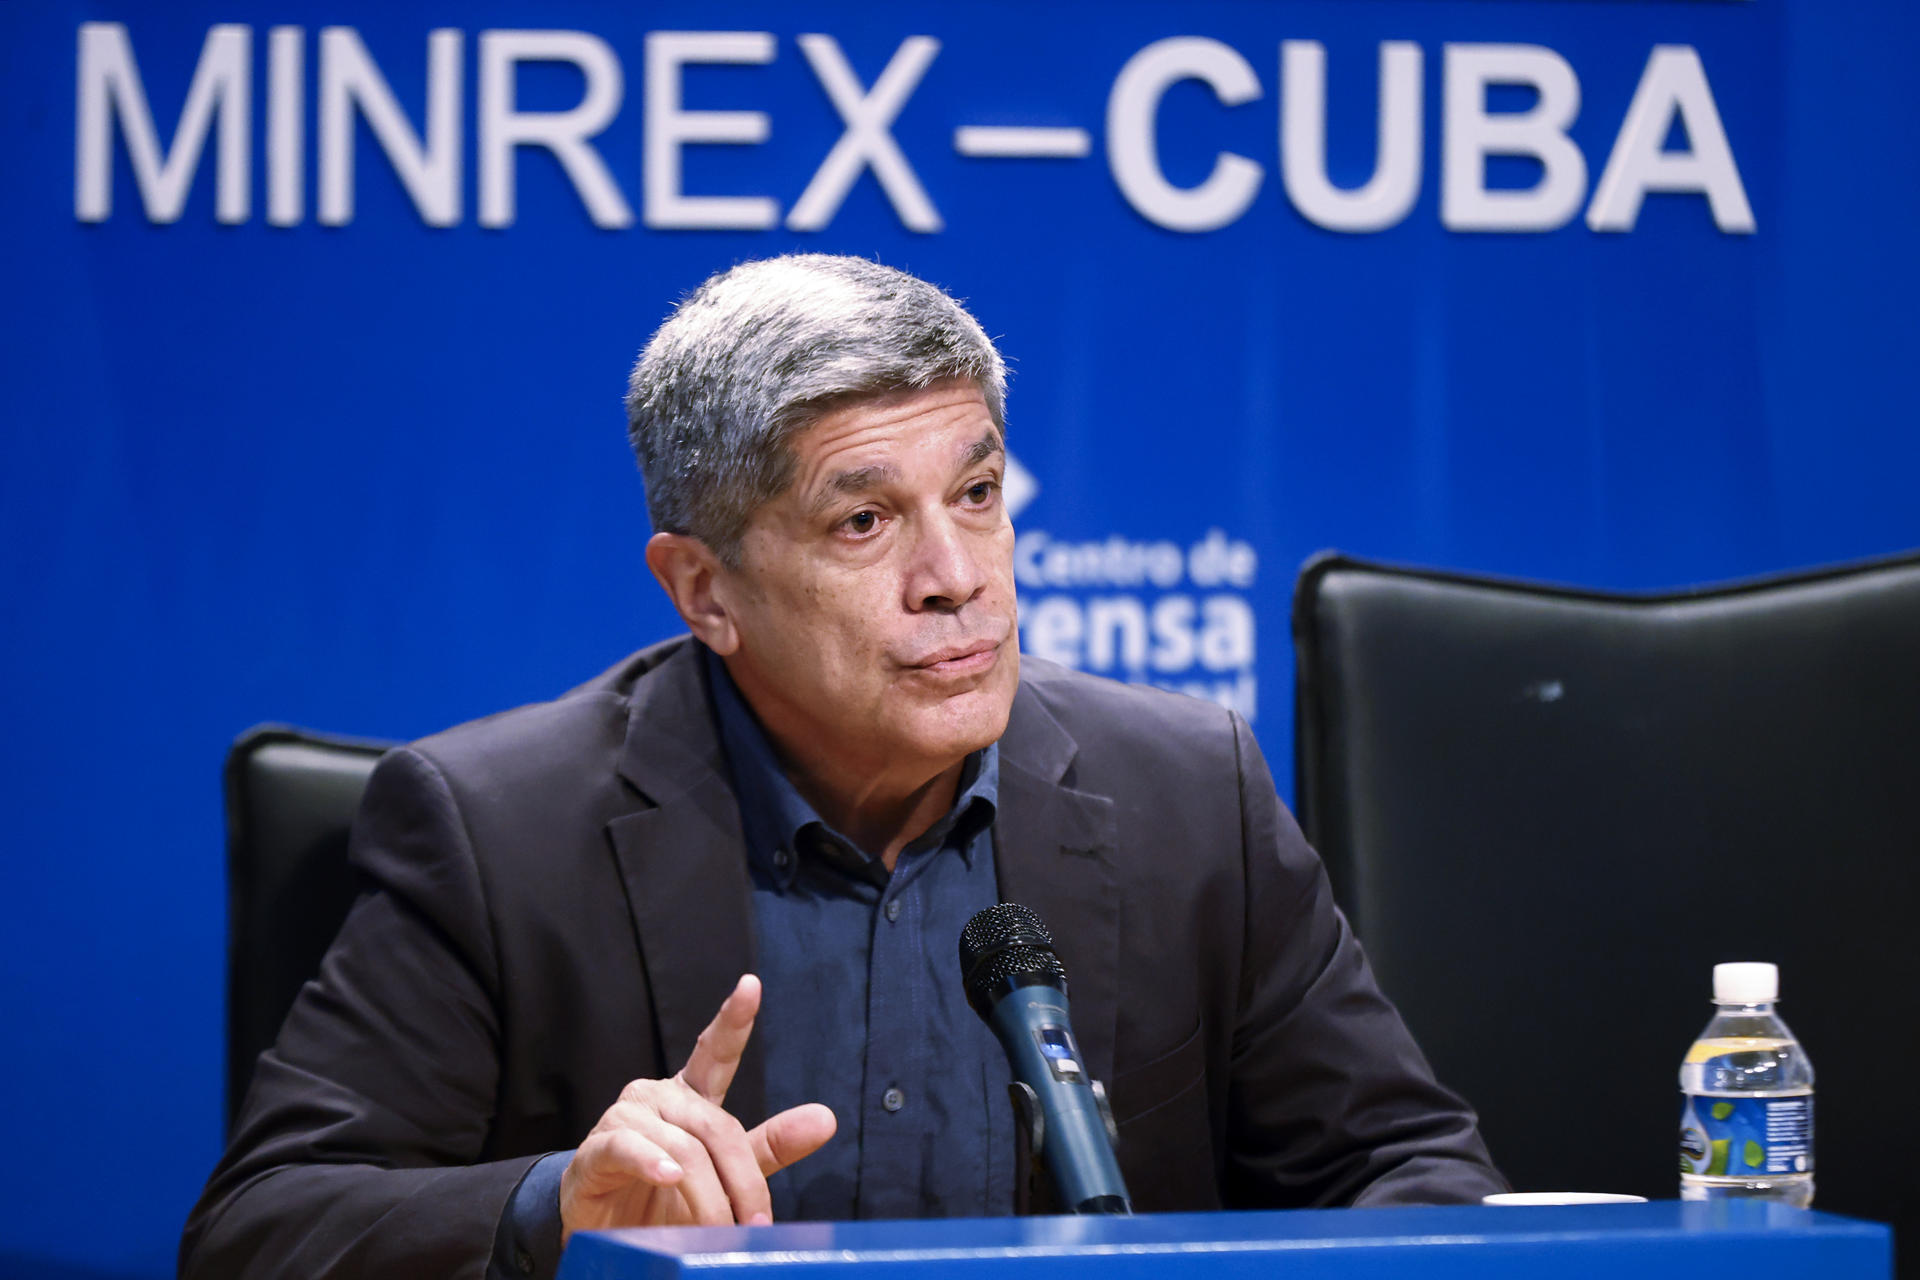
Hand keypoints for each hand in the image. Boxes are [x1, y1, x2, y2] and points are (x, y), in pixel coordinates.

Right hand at [559, 974, 835, 1238]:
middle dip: (743, 1181)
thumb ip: (771, 1146)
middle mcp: (657, 1097)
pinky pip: (626, 1150)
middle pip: (716, 1127)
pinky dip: (650, 1164)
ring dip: (707, 1197)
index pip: (715, 1052)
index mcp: (690, 1096)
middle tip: (758, 1224)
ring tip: (720, 1229)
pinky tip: (668, 1176)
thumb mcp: (726, 1172)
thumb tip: (826, 1119)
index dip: (733, 1020)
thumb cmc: (668, 1197)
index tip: (751, 985)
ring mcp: (624, 1119)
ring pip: (682, 1149)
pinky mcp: (595, 1151)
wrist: (607, 1233)